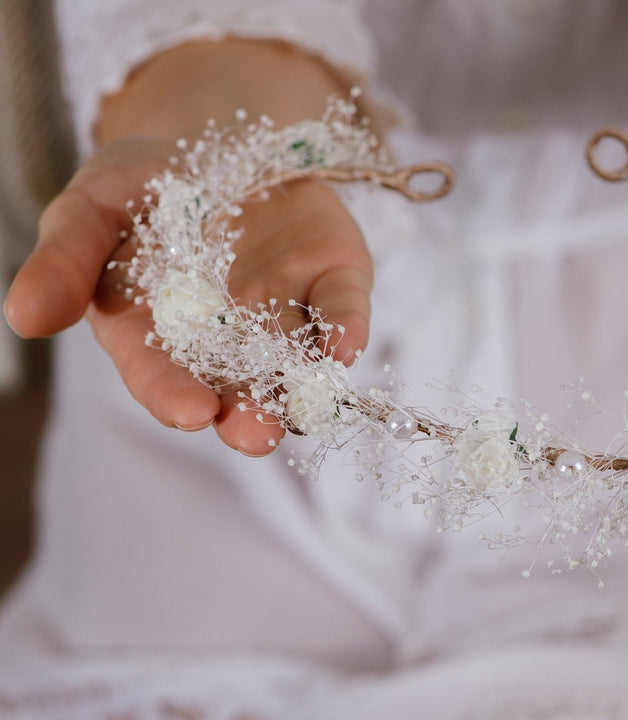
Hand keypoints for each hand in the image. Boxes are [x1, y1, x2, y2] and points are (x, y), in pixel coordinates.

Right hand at [4, 137, 372, 455]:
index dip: (175, 396)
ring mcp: (286, 311)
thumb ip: (64, 261)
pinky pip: (342, 309)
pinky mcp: (333, 280)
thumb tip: (24, 317)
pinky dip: (347, 327)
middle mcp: (228, 338)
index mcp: (159, 333)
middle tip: (256, 434)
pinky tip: (346, 345)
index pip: (164, 376)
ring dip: (305, 387)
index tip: (191, 411)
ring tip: (307, 407)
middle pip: (239, 387)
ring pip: (298, 363)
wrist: (215, 141)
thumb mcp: (91, 208)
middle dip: (248, 414)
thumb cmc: (141, 187)